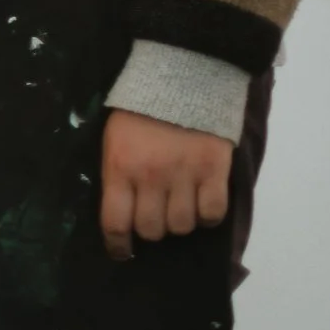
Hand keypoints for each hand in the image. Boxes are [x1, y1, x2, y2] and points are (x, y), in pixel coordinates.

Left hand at [100, 109, 232, 261]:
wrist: (183, 77)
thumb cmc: (141, 111)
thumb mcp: (114, 142)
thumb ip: (117, 177)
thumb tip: (122, 215)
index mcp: (120, 169)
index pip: (115, 223)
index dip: (118, 245)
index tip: (122, 252)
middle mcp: (151, 177)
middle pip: (152, 229)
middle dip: (152, 229)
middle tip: (156, 216)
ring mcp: (184, 174)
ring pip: (182, 225)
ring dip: (180, 223)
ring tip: (180, 206)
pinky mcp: (214, 170)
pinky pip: (213, 213)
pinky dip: (208, 216)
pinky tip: (204, 203)